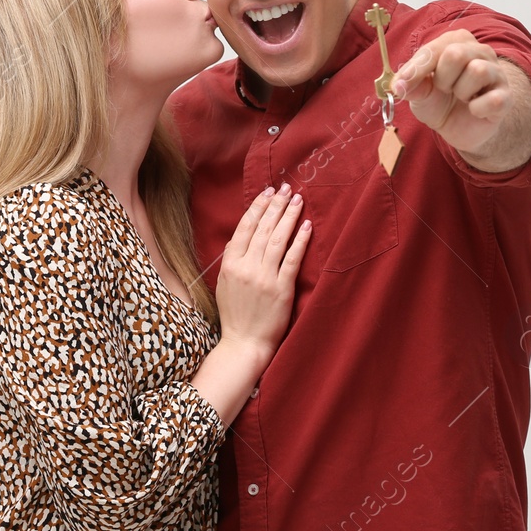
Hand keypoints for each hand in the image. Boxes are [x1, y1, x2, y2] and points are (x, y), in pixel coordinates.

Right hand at [214, 184, 310, 353]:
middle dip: (276, 205)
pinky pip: (292, 259)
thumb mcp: (223, 284)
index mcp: (231, 264)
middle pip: (263, 229)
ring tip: (298, 200)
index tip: (268, 192)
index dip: (258, 207)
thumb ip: (230, 260)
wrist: (244, 343)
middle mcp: (246, 267)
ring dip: (289, 217)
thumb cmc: (234, 315)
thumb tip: (237, 238)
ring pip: (277, 239)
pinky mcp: (281, 289)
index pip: (245, 228)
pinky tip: (307, 226)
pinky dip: (300, 241)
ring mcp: (264, 278)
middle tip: (287, 188)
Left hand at [391, 30, 525, 162]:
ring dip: (461, 91)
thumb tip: (398, 85)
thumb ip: (411, 85)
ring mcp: (496, 72)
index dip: (415, 69)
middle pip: (456, 54)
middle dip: (442, 78)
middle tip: (444, 89)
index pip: (434, 48)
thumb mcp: (420, 92)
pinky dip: (477, 109)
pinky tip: (474, 110)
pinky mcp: (506, 96)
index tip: (401, 86)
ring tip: (461, 97)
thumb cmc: (440, 101)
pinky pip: (493, 99)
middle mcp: (480, 51)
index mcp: (457, 42)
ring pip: (478, 71)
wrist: (460, 127)